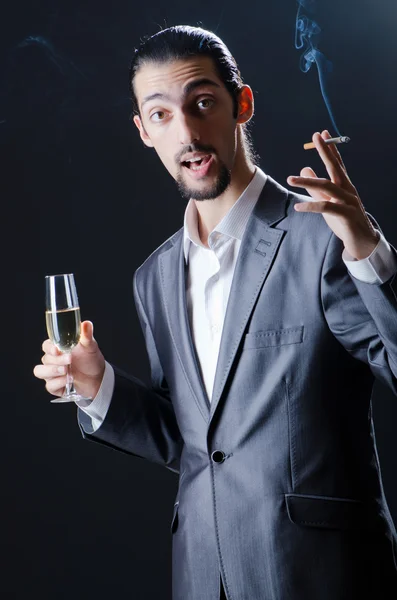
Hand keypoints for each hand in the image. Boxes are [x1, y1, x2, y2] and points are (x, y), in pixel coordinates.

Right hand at [33, 320, 105, 399]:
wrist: (98, 378)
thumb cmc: (90, 359)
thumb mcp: (90, 346)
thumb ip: (86, 335)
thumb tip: (86, 323)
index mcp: (58, 349)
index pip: (46, 346)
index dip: (49, 348)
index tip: (57, 349)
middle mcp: (52, 361)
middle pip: (45, 359)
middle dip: (57, 360)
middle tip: (70, 359)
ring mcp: (52, 374)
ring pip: (40, 372)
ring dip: (52, 370)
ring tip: (66, 370)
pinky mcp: (55, 387)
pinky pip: (49, 385)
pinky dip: (58, 382)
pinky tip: (68, 380)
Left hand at [287, 130, 378, 259]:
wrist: (361, 241)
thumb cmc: (344, 221)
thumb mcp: (328, 202)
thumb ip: (316, 188)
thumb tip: (304, 169)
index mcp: (344, 186)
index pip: (337, 163)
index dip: (330, 149)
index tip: (322, 133)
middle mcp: (348, 190)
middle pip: (335, 168)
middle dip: (325, 152)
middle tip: (315, 138)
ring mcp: (348, 202)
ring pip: (327, 187)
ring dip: (308, 182)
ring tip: (290, 179)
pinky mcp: (346, 215)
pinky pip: (326, 208)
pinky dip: (311, 206)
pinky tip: (298, 206)